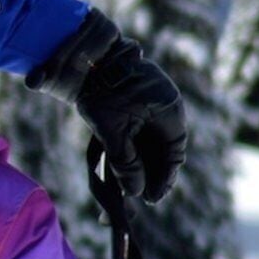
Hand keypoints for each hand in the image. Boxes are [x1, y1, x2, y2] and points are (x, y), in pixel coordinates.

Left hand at [36, 15, 189, 207]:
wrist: (85, 58)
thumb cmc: (100, 90)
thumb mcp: (112, 131)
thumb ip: (126, 162)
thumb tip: (135, 191)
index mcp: (170, 111)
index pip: (174, 153)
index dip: (164, 178)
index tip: (151, 198)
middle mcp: (166, 108)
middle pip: (164, 150)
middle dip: (152, 175)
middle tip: (140, 199)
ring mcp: (152, 105)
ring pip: (151, 143)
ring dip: (142, 165)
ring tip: (130, 190)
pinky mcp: (137, 105)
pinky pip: (140, 133)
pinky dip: (133, 151)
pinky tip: (123, 168)